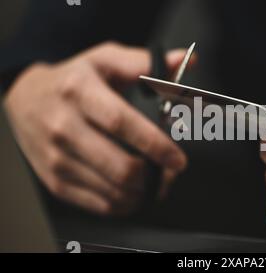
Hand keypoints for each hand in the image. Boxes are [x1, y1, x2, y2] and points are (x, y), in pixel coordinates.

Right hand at [3, 42, 190, 215]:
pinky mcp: (55, 182)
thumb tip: (185, 61)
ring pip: (114, 192)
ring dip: (145, 192)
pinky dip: (127, 203)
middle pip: (120, 167)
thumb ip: (146, 63)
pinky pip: (101, 205)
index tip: (179, 159)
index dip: (155, 145)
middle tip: (171, 171)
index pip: (121, 123)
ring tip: (158, 180)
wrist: (25, 100)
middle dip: (155, 176)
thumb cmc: (73, 80)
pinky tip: (136, 190)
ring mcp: (57, 159)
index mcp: (79, 92)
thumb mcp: (105, 60)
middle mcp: (64, 127)